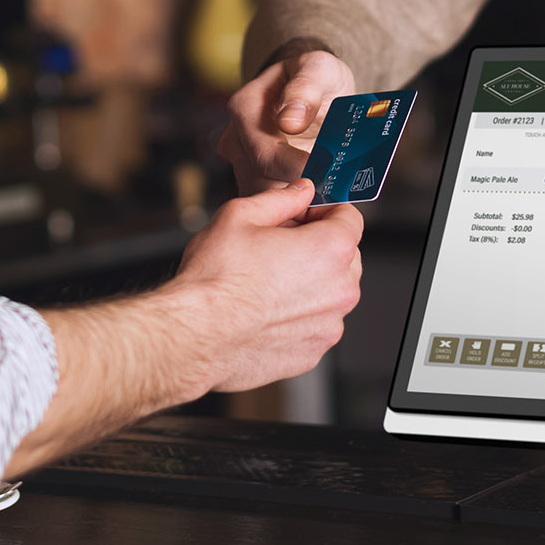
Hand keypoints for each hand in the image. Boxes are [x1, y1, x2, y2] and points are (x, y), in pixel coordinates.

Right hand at [174, 179, 363, 393]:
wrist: (193, 336)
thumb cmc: (214, 279)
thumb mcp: (241, 216)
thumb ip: (282, 198)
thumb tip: (301, 191)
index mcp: (330, 250)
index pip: (350, 218)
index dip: (325, 211)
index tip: (304, 215)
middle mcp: (340, 290)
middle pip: (345, 257)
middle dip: (318, 247)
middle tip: (278, 247)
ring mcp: (329, 325)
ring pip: (330, 293)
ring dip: (310, 283)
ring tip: (268, 282)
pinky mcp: (313, 353)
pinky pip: (315, 324)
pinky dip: (299, 317)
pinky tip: (266, 311)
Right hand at [220, 48, 356, 195]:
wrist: (315, 89)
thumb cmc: (316, 76)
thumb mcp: (319, 68)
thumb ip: (306, 87)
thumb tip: (290, 120)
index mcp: (245, 107)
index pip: (264, 152)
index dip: (296, 168)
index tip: (327, 173)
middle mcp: (237, 139)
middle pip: (260, 181)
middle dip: (298, 192)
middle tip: (336, 192)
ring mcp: (244, 162)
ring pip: (264, 198)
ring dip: (298, 204)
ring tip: (332, 197)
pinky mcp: (256, 179)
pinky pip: (271, 203)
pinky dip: (297, 207)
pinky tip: (321, 201)